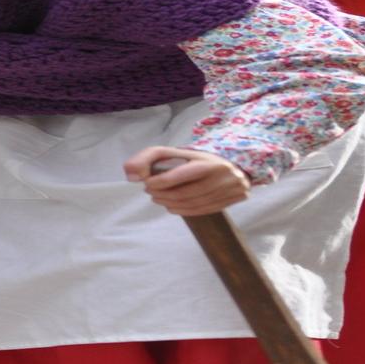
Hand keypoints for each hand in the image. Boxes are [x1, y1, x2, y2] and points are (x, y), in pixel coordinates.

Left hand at [123, 145, 250, 215]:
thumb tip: (129, 173)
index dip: (160, 182)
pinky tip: (172, 207)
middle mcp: (221, 175)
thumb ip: (149, 158)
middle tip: (150, 192)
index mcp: (208, 161)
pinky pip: (203, 210)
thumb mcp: (175, 152)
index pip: (180, 175)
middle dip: (163, 195)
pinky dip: (184, 210)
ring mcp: (229, 189)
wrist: (235, 163)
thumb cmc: (197, 159)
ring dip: (171, 204)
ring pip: (194, 204)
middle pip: (185, 193)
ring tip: (159, 199)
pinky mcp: (233, 199)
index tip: (147, 184)